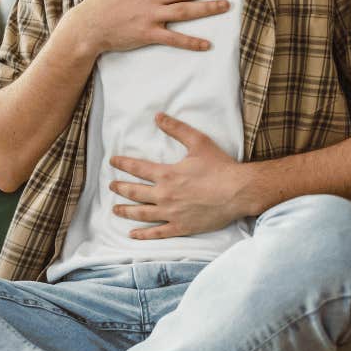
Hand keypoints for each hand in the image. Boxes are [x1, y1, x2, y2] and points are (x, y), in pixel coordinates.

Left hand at [107, 112, 246, 238]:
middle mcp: (165, 195)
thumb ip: (176, 129)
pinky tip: (132, 234)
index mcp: (167, 174)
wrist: (239, 192)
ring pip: (141, 214)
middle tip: (111, 186)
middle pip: (135, 192)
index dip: (123, 164)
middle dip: (120, 188)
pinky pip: (158, 233)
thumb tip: (158, 116)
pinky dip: (143, 234)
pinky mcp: (181, 227)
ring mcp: (172, 213)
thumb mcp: (198, 142)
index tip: (113, 162)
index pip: (137, 168)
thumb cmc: (220, 167)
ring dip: (126, 211)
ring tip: (115, 209)